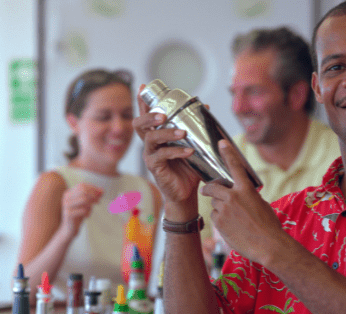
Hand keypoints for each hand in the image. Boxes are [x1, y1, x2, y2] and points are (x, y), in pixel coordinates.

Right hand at [60, 183, 102, 236]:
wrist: (69, 229)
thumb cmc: (78, 215)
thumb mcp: (86, 204)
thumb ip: (93, 197)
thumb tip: (102, 191)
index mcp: (69, 193)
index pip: (82, 185)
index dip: (93, 188)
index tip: (101, 192)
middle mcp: (66, 198)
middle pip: (83, 190)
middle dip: (93, 195)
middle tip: (98, 201)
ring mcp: (66, 205)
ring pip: (84, 199)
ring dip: (91, 203)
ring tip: (92, 208)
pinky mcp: (68, 214)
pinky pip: (83, 210)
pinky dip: (88, 212)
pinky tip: (87, 216)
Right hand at [133, 84, 200, 208]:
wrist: (186, 194)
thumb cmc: (188, 169)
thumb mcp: (193, 145)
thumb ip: (196, 128)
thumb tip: (205, 107)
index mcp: (157, 135)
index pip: (147, 115)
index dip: (143, 102)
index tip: (144, 87)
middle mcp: (150, 144)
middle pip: (140, 124)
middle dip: (149, 115)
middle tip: (163, 114)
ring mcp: (150, 155)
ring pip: (151, 138)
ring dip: (167, 133)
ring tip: (183, 133)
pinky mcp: (154, 167)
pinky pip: (161, 156)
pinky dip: (176, 152)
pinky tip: (189, 151)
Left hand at [200, 140, 285, 264]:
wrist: (268, 245)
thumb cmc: (269, 226)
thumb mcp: (261, 204)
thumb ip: (248, 196)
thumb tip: (239, 195)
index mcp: (246, 189)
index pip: (234, 166)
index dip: (227, 152)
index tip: (221, 143)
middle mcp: (233, 197)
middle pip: (213, 187)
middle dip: (209, 188)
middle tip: (208, 190)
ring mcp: (224, 210)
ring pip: (214, 203)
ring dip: (219, 207)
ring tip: (233, 218)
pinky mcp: (219, 223)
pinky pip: (215, 216)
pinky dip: (220, 220)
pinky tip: (232, 227)